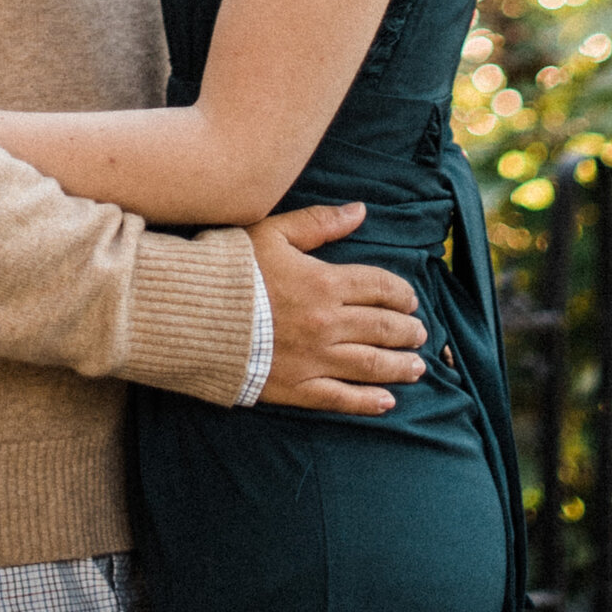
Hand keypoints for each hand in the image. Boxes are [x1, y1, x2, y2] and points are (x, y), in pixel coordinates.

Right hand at [248, 200, 424, 415]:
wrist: (191, 314)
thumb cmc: (230, 268)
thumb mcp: (273, 232)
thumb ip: (319, 222)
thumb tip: (360, 210)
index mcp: (324, 283)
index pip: (379, 287)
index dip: (401, 294)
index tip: (411, 300)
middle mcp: (327, 323)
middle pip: (382, 327)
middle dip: (407, 331)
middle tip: (420, 333)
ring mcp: (314, 359)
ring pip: (370, 364)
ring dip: (399, 365)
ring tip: (417, 367)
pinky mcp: (296, 388)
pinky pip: (341, 398)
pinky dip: (368, 401)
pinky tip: (387, 401)